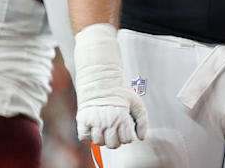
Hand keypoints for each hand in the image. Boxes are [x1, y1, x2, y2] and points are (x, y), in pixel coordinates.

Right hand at [73, 23, 147, 148]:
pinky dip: (89, 137)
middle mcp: (107, 122)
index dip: (128, 136)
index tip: (126, 130)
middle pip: (113, 144)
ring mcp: (94, 122)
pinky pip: (84, 138)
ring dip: (103, 139)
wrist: (101, 79)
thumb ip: (142, 121)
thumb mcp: (137, 103)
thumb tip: (141, 138)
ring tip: (105, 128)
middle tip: (116, 131)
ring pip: (98, 143)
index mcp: (122, 118)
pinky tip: (95, 128)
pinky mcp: (82, 120)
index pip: (126, 140)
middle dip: (117, 140)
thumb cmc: (121, 92)